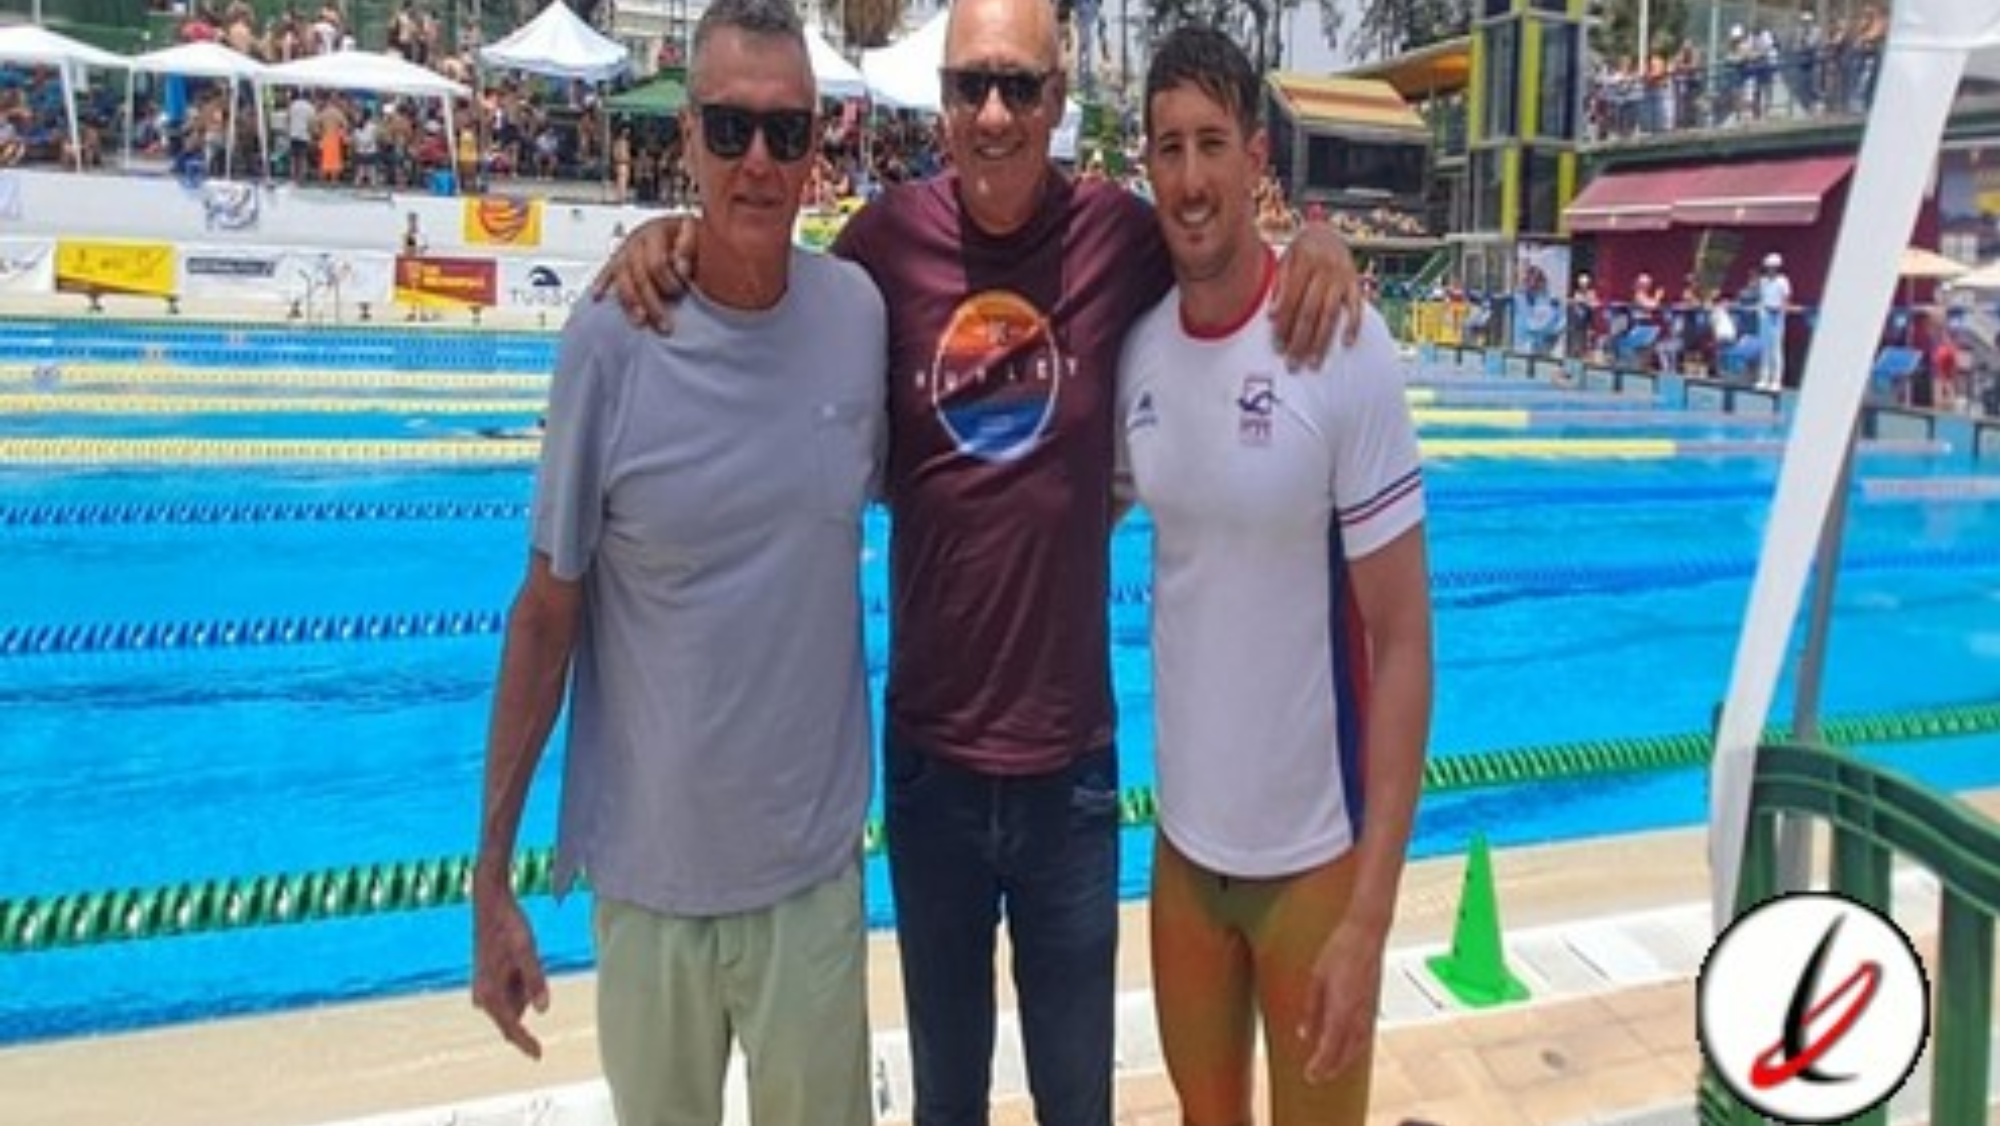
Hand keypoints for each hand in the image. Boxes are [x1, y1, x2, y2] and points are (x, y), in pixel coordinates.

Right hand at [471, 879, 550, 1058]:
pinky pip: (512, 988)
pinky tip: (518, 954)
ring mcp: (483, 988)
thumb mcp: (527, 950)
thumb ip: (535, 980)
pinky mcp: (488, 979)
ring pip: (516, 999)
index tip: (539, 1055)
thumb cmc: (509, 925)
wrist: (491, 902)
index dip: (525, 1042)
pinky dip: (521, 978)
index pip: (510, 1026)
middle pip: (514, 1012)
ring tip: (521, 953)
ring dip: (525, 985)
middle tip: (527, 960)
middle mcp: (482, 994)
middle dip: (527, 994)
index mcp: (489, 992)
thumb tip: (543, 1010)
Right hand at [591, 215, 697, 331]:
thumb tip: (681, 267)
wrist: (675, 225)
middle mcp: (635, 241)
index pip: (656, 263)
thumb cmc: (684, 231)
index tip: (680, 293)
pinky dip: (601, 284)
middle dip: (652, 303)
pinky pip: (606, 272)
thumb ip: (687, 246)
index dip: (668, 281)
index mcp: (654, 232)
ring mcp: (624, 250)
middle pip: (639, 277)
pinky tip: (597, 296)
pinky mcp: (617, 258)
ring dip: (630, 303)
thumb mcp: (691, 230)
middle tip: (665, 325)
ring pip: (622, 280)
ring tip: (640, 321)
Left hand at [1269, 222, 1364, 368]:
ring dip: (1321, 341)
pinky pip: (1357, 307)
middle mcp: (1325, 269)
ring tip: (1313, 363)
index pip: (1292, 299)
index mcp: (1304, 261)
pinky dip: (1353, 325)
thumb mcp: (1285, 259)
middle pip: (1310, 312)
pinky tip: (1346, 344)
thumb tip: (1272, 315)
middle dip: (1300, 340)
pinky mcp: (1356, 283)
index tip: (1277, 345)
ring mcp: (1342, 277)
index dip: (1284, 324)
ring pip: (1330, 314)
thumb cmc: (1301, 251)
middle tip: (1292, 363)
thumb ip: (1279, 284)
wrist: (1327, 232)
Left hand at [1296, 919, 1384, 1084]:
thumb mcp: (1316, 978)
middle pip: (1346, 1052)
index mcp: (1341, 1008)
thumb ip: (1311, 1010)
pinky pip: (1365, 1035)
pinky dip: (1355, 1047)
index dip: (1320, 1065)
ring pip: (1358, 1046)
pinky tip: (1349, 1046)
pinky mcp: (1374, 1005)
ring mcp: (1369, 1010)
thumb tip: (1305, 1034)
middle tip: (1318, 1077)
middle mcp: (1358, 1014)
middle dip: (1332, 1068)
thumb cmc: (1340, 950)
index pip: (1330, 1047)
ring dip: (1345, 1060)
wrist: (1367, 934)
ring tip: (1332, 1067)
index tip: (1310, 1076)